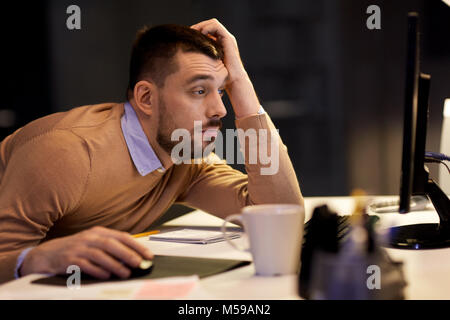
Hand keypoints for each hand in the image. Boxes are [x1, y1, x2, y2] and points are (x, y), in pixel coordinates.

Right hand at [20, 226, 153, 278]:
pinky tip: (107, 276)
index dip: (136, 246)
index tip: (148, 255)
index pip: (121, 236)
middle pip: (111, 244)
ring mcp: (78, 248)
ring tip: (126, 273)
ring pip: (100, 255)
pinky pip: (86, 265)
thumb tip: (135, 257)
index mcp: (98, 232)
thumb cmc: (77, 250)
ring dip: (115, 265)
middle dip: (127, 254)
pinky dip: (98, 271)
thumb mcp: (94, 243)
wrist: (47, 254)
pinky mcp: (69, 260)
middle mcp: (89, 237)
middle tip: (139, 263)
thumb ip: (112, 247)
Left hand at [191, 18, 246, 83]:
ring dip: (202, 25)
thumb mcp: (208, 65)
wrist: (233, 80)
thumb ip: (202, 59)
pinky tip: (202, 35)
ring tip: (194, 33)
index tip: (189, 37)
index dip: (198, 30)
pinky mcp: (228, 39)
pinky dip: (207, 28)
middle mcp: (224, 39)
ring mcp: (227, 38)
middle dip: (198, 26)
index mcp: (220, 43)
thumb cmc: (221, 77)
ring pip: (213, 23)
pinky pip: (216, 27)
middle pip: (210, 24)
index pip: (208, 29)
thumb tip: (187, 59)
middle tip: (190, 33)